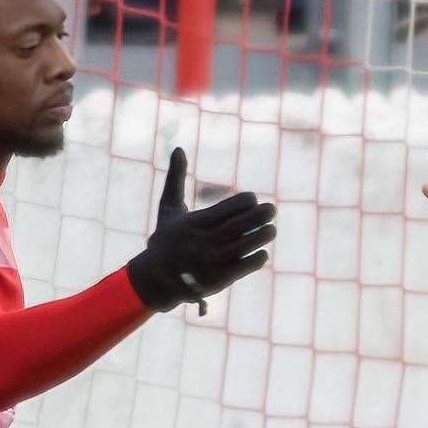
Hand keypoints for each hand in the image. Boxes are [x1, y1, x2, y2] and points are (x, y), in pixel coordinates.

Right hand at [127, 148, 276, 312]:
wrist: (156, 279)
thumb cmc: (166, 239)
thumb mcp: (168, 207)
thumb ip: (175, 178)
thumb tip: (178, 147)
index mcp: (193, 223)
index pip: (226, 208)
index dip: (244, 202)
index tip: (252, 199)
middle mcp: (202, 242)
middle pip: (238, 226)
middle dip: (259, 216)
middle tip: (272, 209)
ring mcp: (211, 262)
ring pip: (244, 246)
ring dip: (261, 236)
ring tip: (271, 229)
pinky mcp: (218, 280)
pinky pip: (243, 267)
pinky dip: (256, 259)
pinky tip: (261, 252)